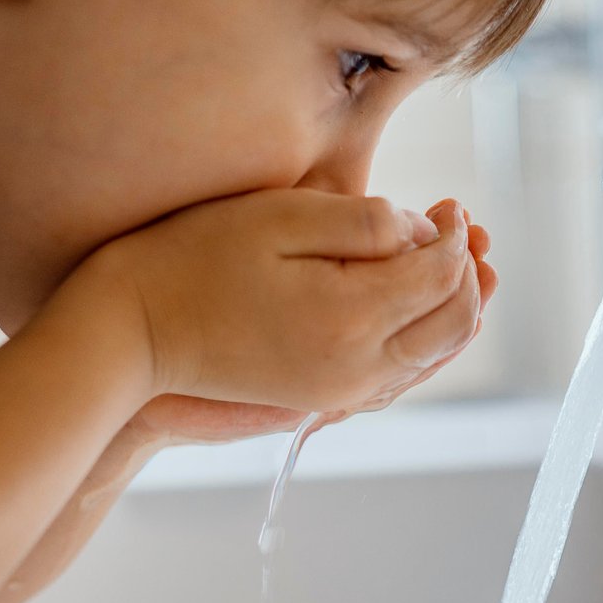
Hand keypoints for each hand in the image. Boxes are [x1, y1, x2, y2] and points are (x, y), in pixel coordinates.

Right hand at [72, 191, 490, 419]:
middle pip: (453, 322)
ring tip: (458, 262)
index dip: (455, 235)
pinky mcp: (325, 399)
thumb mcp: (279, 217)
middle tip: (461, 230)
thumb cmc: (196, 258)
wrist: (134, 332)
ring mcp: (343, 391)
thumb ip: (361, 222)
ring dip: (456, 308)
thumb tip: (419, 233)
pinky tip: (420, 309)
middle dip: (469, 273)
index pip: (441, 274)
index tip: (448, 203)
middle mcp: (359, 367)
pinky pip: (401, 375)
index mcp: (352, 317)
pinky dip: (426, 340)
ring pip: (433, 355)